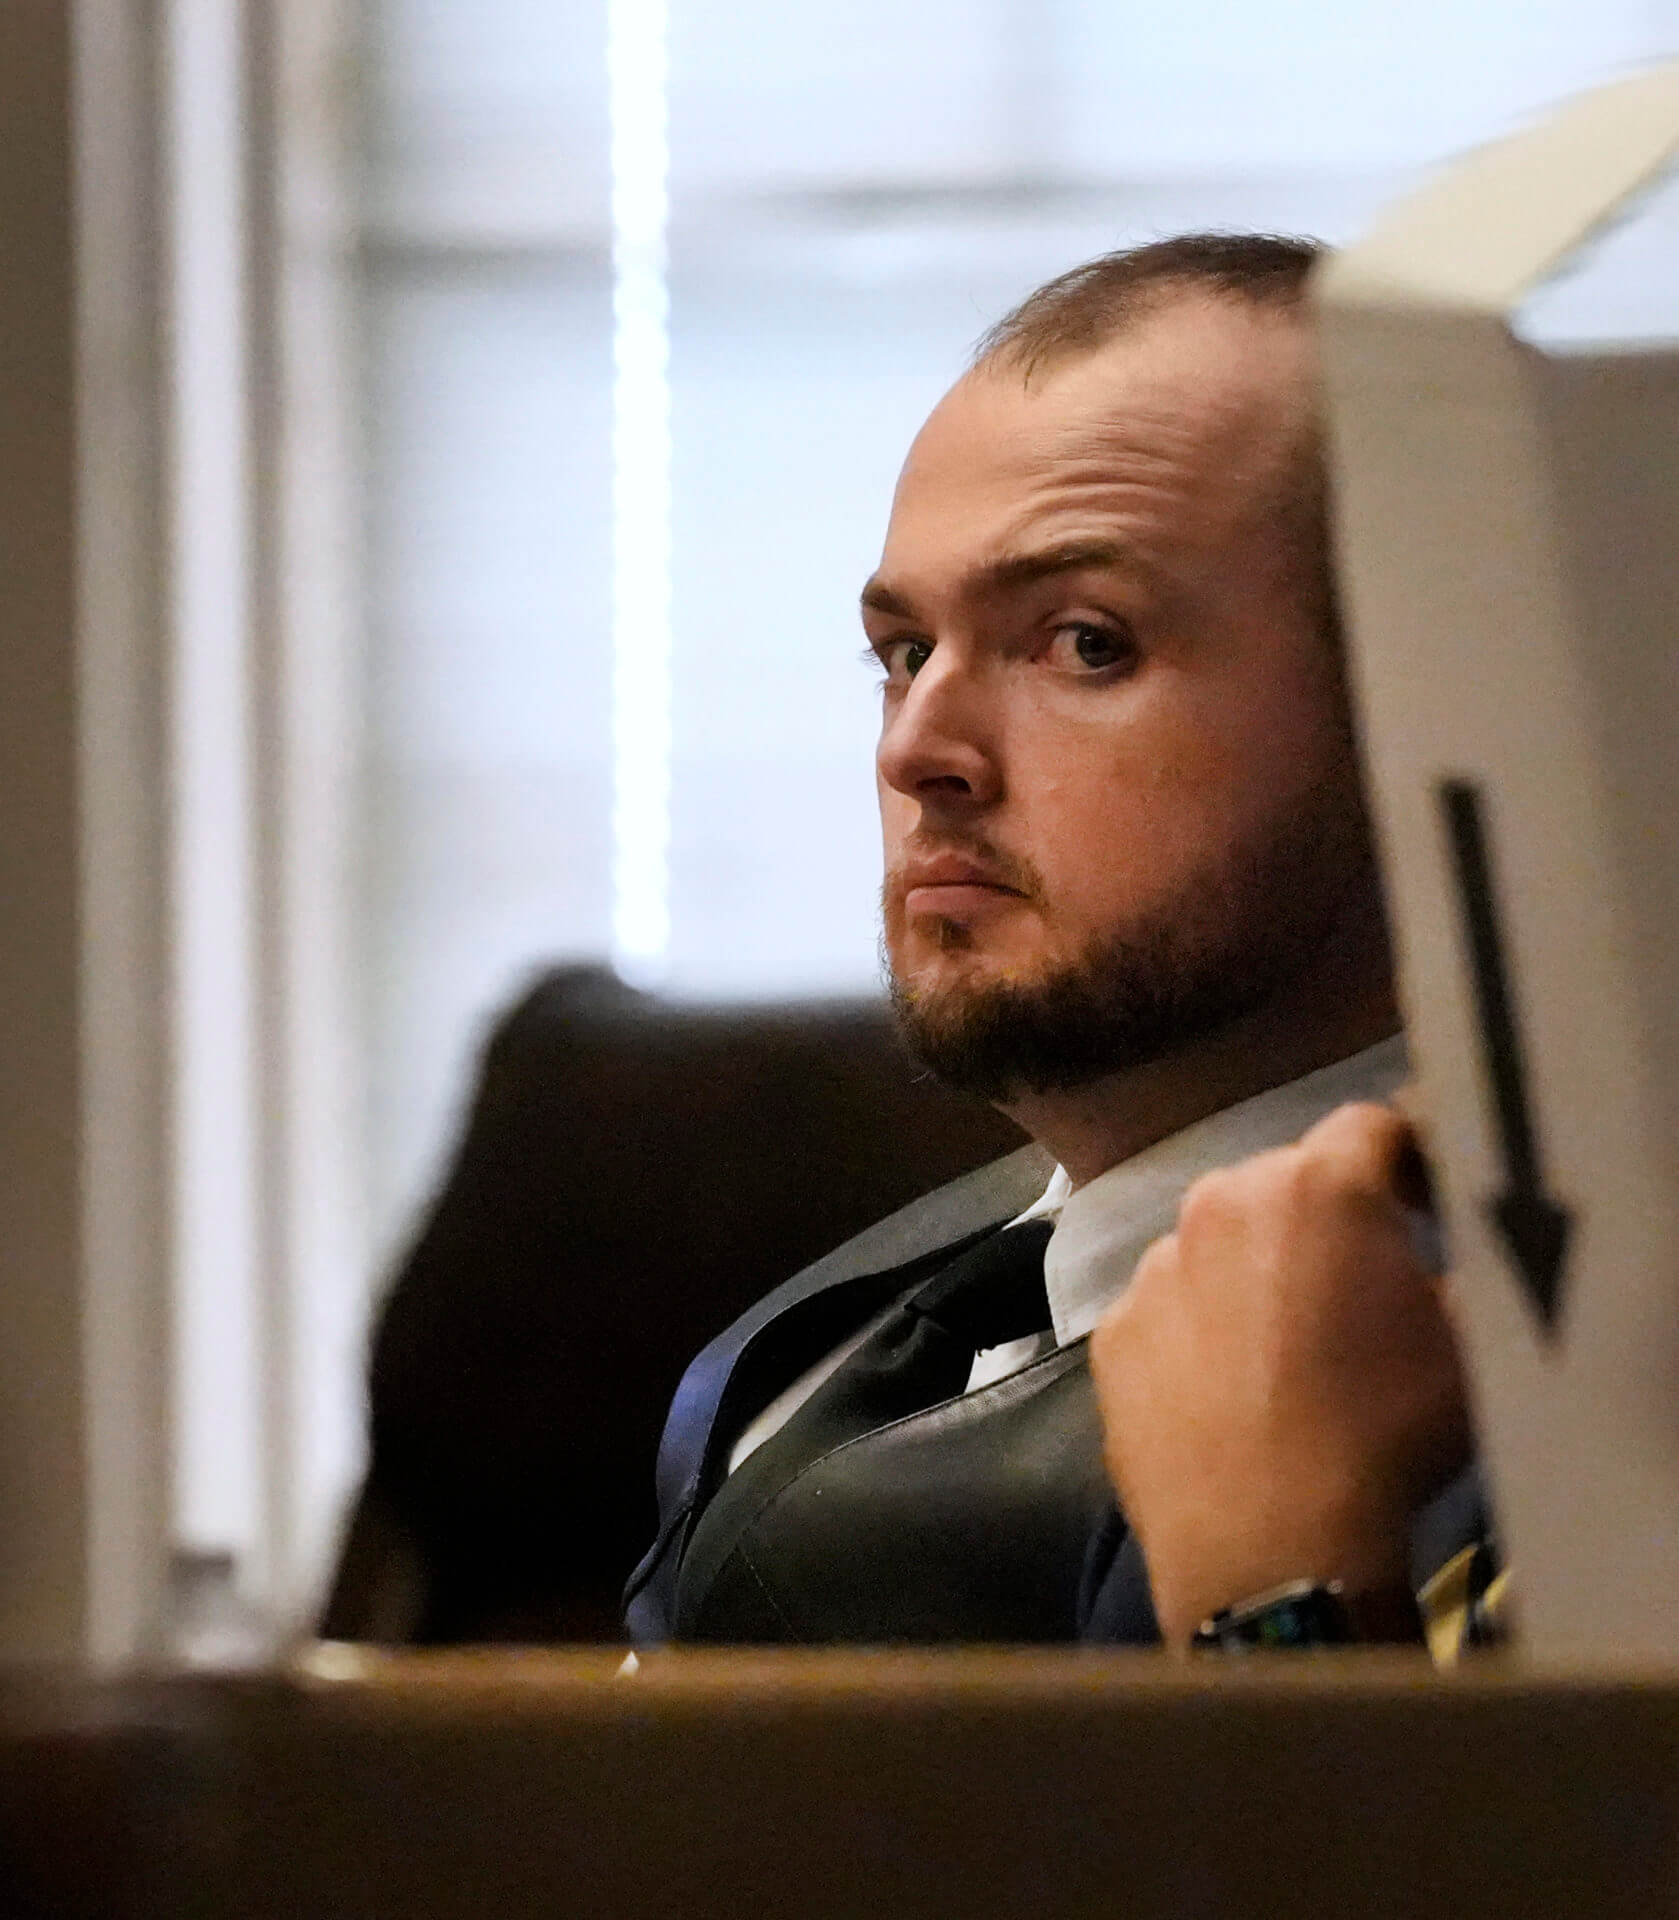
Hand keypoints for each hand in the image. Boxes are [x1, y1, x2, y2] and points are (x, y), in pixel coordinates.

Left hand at [1088, 1101, 1470, 1646]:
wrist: (1271, 1546)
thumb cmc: (1385, 1433)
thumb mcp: (1466, 1344)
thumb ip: (1457, 1265)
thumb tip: (1442, 1249)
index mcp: (1319, 1186)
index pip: (1371, 1125)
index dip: (1406, 1159)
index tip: (1424, 1208)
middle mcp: (1221, 1201)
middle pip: (1284, 1180)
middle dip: (1324, 1218)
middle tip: (1357, 1286)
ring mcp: (1155, 1266)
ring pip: (1215, 1242)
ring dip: (1252, 1270)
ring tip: (1284, 1349)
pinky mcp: (1113, 1331)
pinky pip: (1167, 1309)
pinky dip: (1197, 1330)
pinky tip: (1226, 1392)